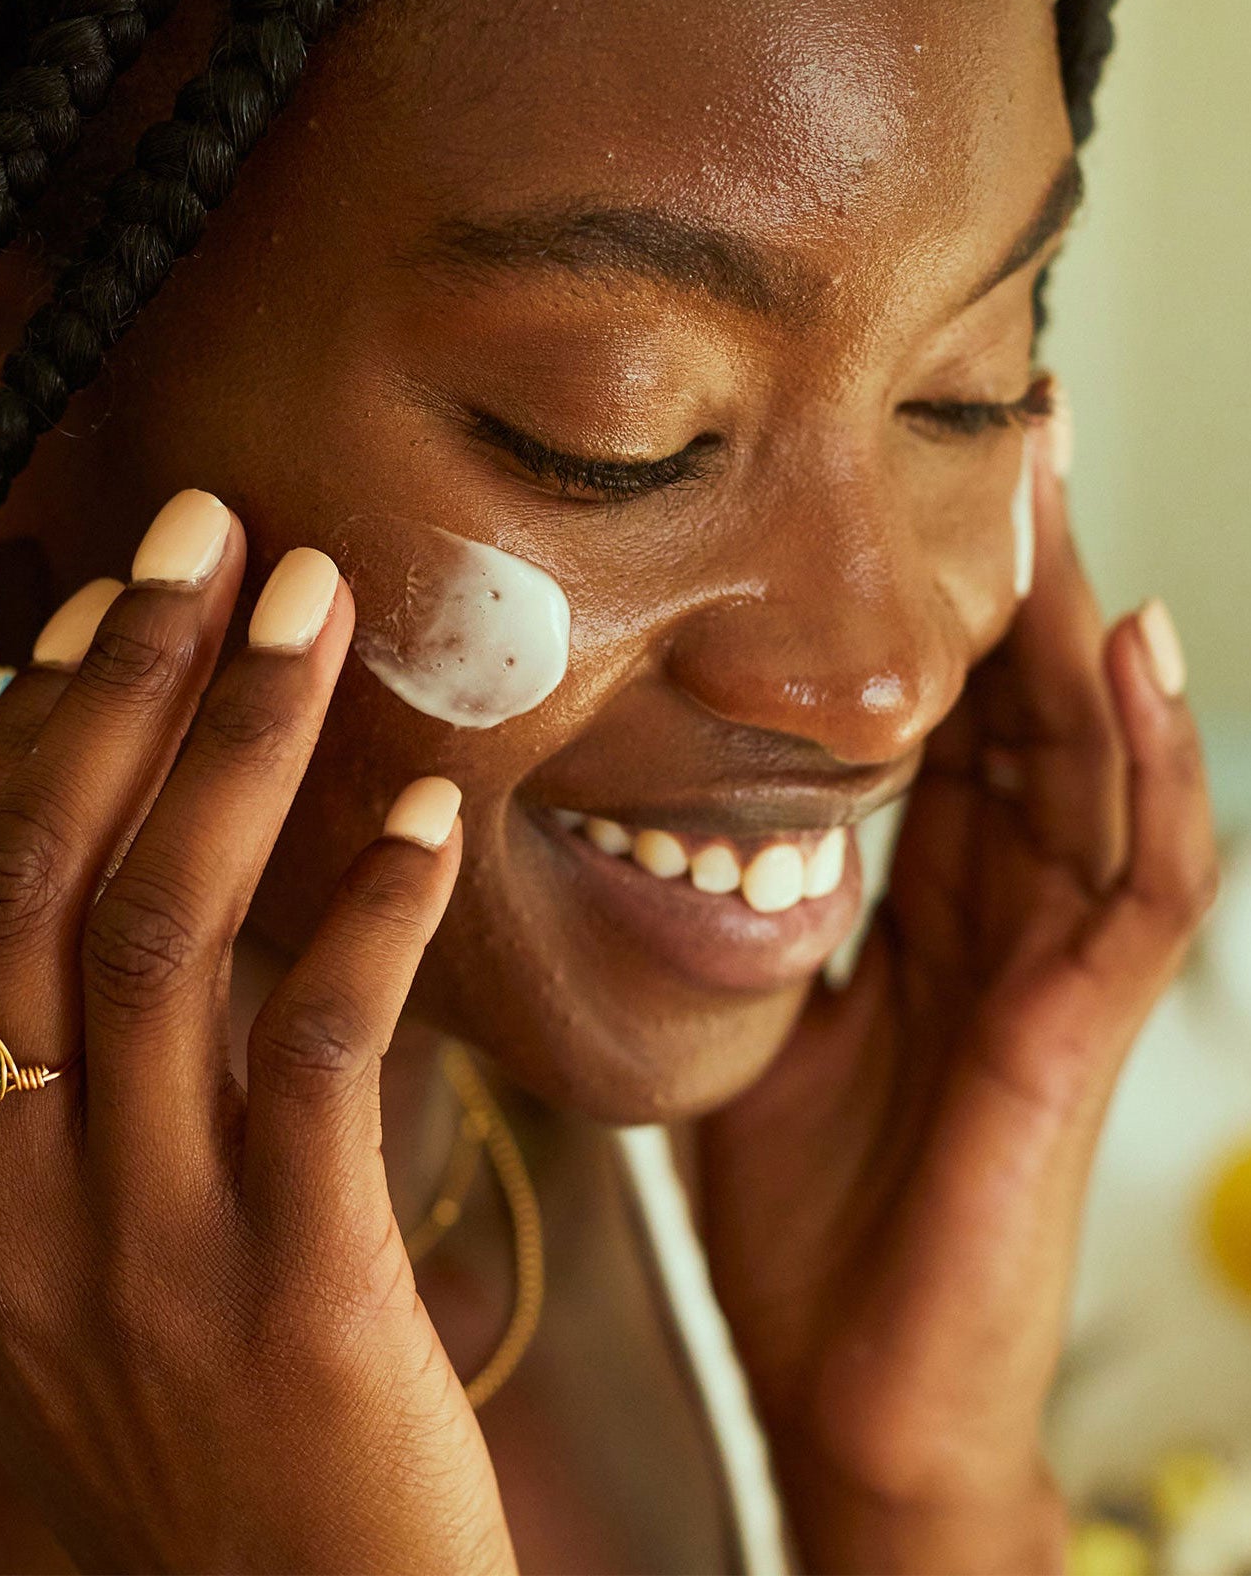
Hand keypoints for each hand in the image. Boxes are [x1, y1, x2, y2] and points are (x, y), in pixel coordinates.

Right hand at [0, 495, 513, 1574]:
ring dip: (240, 743)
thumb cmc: (213, 1435)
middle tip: (205, 530)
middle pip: (39, 878)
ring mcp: (142, 1249)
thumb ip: (82, 1096)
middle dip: (121, 682)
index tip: (105, 604)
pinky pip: (317, 1050)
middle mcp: (15, 1204)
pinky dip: (369, 911)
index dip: (32, 736)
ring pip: (162, 932)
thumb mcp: (89, 1271)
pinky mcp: (291, 1289)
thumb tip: (135, 880)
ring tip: (314, 602)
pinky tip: (432, 816)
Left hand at [698, 451, 1219, 1574]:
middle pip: (1017, 700)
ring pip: (1087, 754)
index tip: (884, 464)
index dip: (923, 595)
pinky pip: (1139, 875)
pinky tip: (1134, 649)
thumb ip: (733, 907)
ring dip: (1077, 608)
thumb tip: (647, 797)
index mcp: (920, 903)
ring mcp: (1050, 965)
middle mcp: (997, 911)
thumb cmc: (801, 1215)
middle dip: (1007, 559)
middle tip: (984, 403)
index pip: (937, 714)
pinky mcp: (1077, 1030)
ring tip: (1053, 469)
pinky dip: (1146, 760)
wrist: (849, 1388)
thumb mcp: (751, 1018)